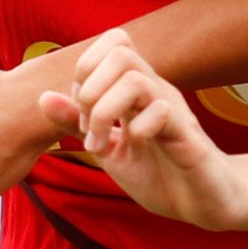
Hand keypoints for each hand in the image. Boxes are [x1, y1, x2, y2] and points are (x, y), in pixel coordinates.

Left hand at [46, 34, 247, 229]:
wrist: (204, 204)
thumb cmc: (160, 174)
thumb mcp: (108, 149)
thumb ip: (78, 124)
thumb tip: (43, 97)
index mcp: (137, 90)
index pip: (111, 44)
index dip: (85, 72)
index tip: (81, 114)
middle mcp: (157, 91)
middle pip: (120, 52)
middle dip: (90, 89)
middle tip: (88, 128)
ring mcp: (174, 111)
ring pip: (136, 78)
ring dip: (105, 110)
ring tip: (100, 144)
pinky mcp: (188, 138)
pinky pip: (162, 113)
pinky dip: (136, 130)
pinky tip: (134, 149)